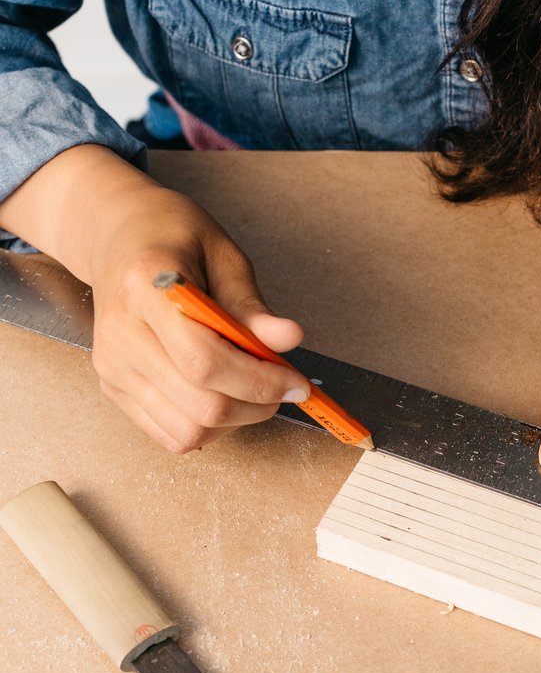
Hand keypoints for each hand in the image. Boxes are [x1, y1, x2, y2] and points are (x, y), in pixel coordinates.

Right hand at [87, 184, 311, 452]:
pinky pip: (170, 434)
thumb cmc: (174, 239)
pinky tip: (225, 396)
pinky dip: (209, 428)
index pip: (204, 361)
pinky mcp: (113, 387)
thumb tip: (290, 339)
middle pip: (199, 404)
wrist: (119, 237)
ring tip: (253, 389)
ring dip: (236, 422)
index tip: (297, 382)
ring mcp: (112, 366)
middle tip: (286, 387)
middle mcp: (120, 334)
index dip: (259, 381)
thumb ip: (252, 306)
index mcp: (145, 287)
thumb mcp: (224, 256)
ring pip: (187, 431)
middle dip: (257, 405)